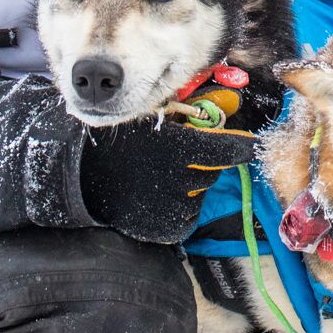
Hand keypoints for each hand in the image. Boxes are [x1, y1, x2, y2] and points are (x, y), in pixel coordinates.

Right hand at [81, 120, 257, 243]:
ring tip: (156, 179)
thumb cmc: (121, 142)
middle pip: (212, 172)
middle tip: (172, 160)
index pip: (228, 150)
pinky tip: (154, 199)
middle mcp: (180, 179)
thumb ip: (195, 113)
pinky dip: (176, 210)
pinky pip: (186, 218)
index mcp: (178, 148)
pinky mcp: (166, 230)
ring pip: (199, 195)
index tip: (249, 146)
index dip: (239, 147)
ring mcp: (173, 207)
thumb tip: (232, 102)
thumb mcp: (155, 119)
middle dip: (200, 165)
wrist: (83, 178)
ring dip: (187, 188)